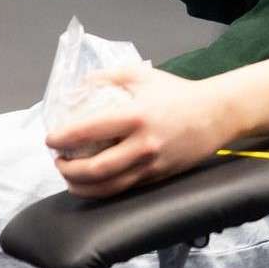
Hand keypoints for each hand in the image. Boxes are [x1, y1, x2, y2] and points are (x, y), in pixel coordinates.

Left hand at [46, 64, 233, 197]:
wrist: (218, 114)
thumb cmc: (179, 92)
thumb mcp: (144, 76)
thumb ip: (109, 77)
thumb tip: (79, 85)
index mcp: (136, 116)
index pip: (86, 131)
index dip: (61, 138)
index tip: (50, 139)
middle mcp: (142, 145)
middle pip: (92, 170)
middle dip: (66, 169)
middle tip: (58, 160)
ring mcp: (150, 166)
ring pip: (105, 188)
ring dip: (79, 186)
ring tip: (70, 176)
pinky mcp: (157, 178)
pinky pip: (123, 190)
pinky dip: (101, 190)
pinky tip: (93, 182)